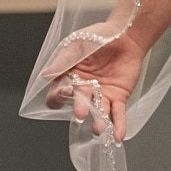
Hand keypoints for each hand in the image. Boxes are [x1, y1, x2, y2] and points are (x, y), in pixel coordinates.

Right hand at [38, 20, 146, 140]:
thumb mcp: (77, 45)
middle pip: (78, 103)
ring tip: (99, 129)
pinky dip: (119, 126)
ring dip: (98, 122)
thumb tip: (45, 76)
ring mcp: (101, 95)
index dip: (59, 95)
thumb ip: (63, 61)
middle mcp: (83, 89)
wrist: (126, 34)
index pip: (58, 92)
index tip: (65, 91)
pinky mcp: (118, 97)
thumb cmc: (98, 36)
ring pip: (97, 112)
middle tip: (80, 113)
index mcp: (69, 76)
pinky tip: (118, 137)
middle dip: (79, 108)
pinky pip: (118, 114)